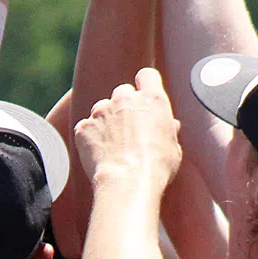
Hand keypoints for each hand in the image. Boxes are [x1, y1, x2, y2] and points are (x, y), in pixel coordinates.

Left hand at [75, 67, 183, 195]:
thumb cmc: (157, 167)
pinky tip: (100, 155)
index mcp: (152, 99)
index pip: (147, 76)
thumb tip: (170, 125)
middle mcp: (125, 98)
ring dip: (107, 121)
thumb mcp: (173, 146)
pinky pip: (86, 128)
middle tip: (129, 130)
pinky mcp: (83, 126)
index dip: (145, 85)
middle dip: (125, 106)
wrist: (128, 182)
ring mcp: (101, 110)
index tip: (145, 97)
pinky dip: (91, 138)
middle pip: (123, 92)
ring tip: (114, 146)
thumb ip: (168, 129)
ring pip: (102, 109)